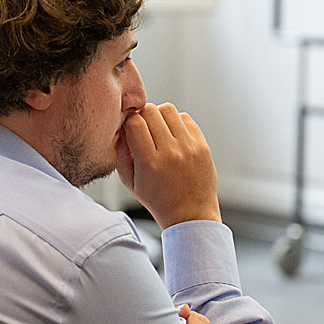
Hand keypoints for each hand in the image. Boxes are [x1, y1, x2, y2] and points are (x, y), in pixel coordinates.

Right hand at [117, 103, 220, 228]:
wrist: (190, 214)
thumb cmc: (158, 200)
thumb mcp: (130, 182)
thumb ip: (121, 153)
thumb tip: (121, 128)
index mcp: (150, 163)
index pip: (134, 123)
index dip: (128, 121)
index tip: (130, 128)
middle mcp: (170, 153)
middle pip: (150, 111)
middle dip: (142, 116)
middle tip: (143, 128)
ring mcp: (189, 147)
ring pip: (168, 109)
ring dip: (159, 116)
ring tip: (159, 130)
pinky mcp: (202, 145)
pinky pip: (185, 118)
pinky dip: (176, 122)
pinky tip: (173, 135)